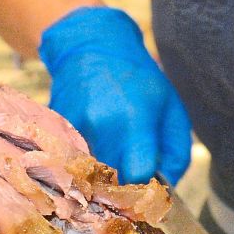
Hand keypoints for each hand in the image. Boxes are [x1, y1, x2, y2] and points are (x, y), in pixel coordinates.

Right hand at [38, 6, 191, 184]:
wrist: (94, 46)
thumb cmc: (141, 80)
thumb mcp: (171, 109)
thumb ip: (176, 152)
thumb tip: (167, 187)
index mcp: (134, 119)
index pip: (138, 175)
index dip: (146, 187)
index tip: (150, 184)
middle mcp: (101, 125)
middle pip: (113, 180)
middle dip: (125, 185)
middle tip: (132, 173)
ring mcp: (74, 126)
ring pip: (92, 173)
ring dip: (104, 174)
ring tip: (113, 153)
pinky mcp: (57, 127)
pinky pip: (75, 158)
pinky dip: (87, 158)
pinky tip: (95, 139)